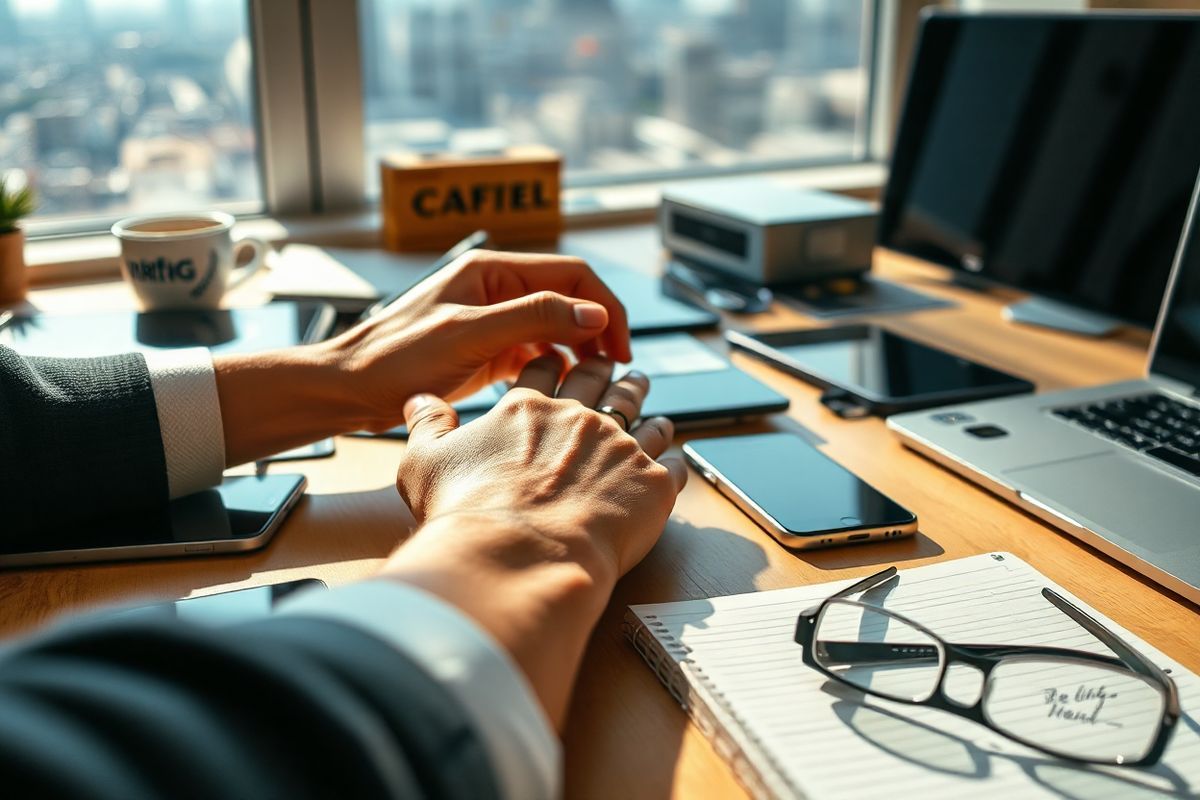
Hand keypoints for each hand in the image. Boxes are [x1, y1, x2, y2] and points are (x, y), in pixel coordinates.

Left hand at [212, 250, 631, 463]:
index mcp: (492, 271)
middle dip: (599, 331)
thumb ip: (533, 317)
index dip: (605, 308)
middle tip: (616, 369)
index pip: (572, 276)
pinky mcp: (486, 350)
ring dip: (580, 351)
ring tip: (595, 384)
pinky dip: (556, 367)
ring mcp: (492, 320)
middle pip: (569, 300)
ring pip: (556, 328)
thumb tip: (592, 312)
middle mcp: (496, 289)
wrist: (348, 389)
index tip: (622, 346)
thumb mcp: (469, 335)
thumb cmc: (393, 359)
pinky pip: (535, 352)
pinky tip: (561, 389)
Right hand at [395, 355, 685, 580]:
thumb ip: (425, 424)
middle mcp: (579, 419)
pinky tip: (677, 459)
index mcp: (527, 408)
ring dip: (650, 411)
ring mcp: (620, 447)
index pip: (545, 372)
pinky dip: (676, 459)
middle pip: (602, 384)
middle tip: (619, 367)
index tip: (565, 356)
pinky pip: (674, 464)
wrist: (518, 555)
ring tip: (656, 409)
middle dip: (610, 373)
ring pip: (645, 418)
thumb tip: (418, 399)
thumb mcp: (424, 461)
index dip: (556, 361)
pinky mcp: (652, 482)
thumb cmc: (467, 514)